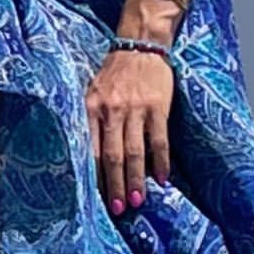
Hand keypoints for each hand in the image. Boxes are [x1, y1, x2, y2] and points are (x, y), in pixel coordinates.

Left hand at [84, 48, 172, 217]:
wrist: (140, 45)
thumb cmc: (114, 73)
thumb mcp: (93, 91)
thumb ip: (92, 120)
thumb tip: (91, 157)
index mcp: (92, 107)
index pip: (91, 148)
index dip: (95, 175)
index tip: (96, 198)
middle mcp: (112, 110)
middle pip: (113, 155)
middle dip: (115, 185)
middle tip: (118, 209)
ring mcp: (136, 108)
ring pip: (135, 152)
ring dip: (136, 179)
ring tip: (136, 201)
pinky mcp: (157, 107)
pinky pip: (159, 140)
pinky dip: (161, 161)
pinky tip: (162, 179)